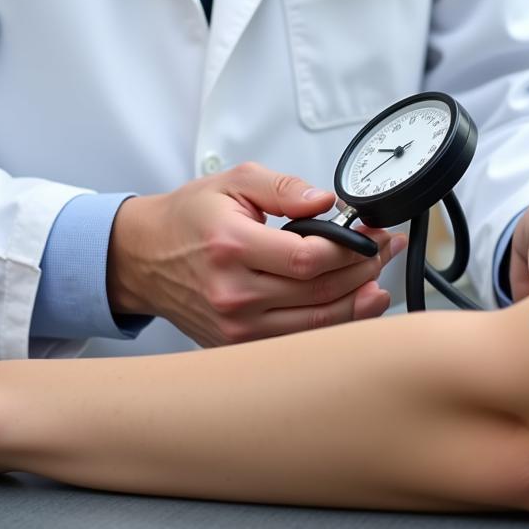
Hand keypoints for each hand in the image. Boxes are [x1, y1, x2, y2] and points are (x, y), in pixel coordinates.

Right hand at [107, 163, 407, 346]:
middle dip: (363, 271)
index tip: (372, 235)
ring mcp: (234, 328)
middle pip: (318, 294)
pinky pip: (298, 342)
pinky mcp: (237, 346)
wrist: (144, 257)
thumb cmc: (188, 219)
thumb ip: (284, 187)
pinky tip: (353, 307)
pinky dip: (331, 327)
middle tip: (384, 251)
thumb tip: (326, 201)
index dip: (351, 248)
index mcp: (231, 247)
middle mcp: (232, 294)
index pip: (308, 259)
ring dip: (357, 303)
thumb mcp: (234, 182)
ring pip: (315, 325)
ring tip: (378, 280)